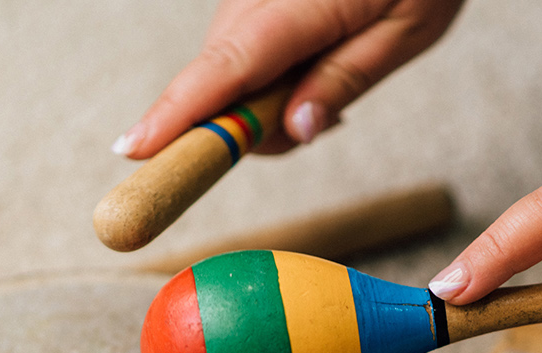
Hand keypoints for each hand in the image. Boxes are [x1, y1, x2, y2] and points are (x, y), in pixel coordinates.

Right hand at [113, 0, 464, 157]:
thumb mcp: (408, 30)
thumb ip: (346, 80)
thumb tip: (294, 131)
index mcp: (301, 5)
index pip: (226, 69)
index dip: (178, 114)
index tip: (134, 149)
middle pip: (219, 79)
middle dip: (250, 125)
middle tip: (323, 122)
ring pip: (227, 68)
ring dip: (262, 99)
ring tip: (328, 78)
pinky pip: (240, 49)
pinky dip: (266, 73)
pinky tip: (313, 59)